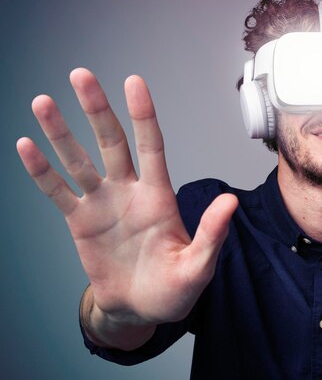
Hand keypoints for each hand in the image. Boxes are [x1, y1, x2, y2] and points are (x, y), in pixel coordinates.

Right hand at [17, 68, 237, 325]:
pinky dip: (41, 171)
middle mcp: (129, 191)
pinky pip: (57, 192)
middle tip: (80, 75)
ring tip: (42, 102)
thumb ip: (211, 233)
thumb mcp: (198, 265)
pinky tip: (26, 145)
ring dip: (60, 132)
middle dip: (96, 109)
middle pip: (111, 142)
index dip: (143, 115)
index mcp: (159, 196)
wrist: (141, 309)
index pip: (151, 146)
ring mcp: (102, 204)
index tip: (134, 82)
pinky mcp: (80, 222)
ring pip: (78, 160)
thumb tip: (231, 202)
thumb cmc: (175, 288)